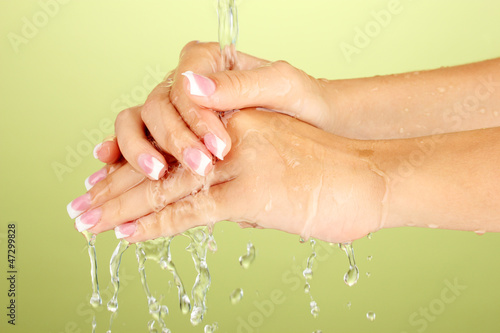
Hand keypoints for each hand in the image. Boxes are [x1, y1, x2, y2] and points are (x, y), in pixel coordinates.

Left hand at [70, 110, 386, 243]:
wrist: (371, 175)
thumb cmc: (332, 171)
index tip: (106, 183)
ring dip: (121, 206)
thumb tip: (215, 207)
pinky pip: (190, 210)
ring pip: (164, 186)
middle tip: (81, 205)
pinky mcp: (248, 192)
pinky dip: (155, 223)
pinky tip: (127, 233)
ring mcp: (237, 162)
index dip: (135, 166)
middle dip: (115, 187)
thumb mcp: (279, 161)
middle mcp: (229, 136)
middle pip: (159, 164)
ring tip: (89, 222)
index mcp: (235, 124)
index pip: (171, 145)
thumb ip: (241, 179)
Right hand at [108, 41, 337, 180]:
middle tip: (198, 166)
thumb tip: (194, 85)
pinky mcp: (169, 137)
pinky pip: (137, 141)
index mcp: (209, 62)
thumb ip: (241, 84)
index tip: (217, 146)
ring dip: (140, 150)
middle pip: (157, 107)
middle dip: (174, 140)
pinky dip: (123, 154)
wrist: (313, 126)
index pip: (185, 86)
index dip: (195, 117)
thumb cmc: (301, 103)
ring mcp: (174, 111)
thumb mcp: (283, 87)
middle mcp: (185, 85)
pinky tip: (113, 166)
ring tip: (156, 174)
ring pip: (138, 123)